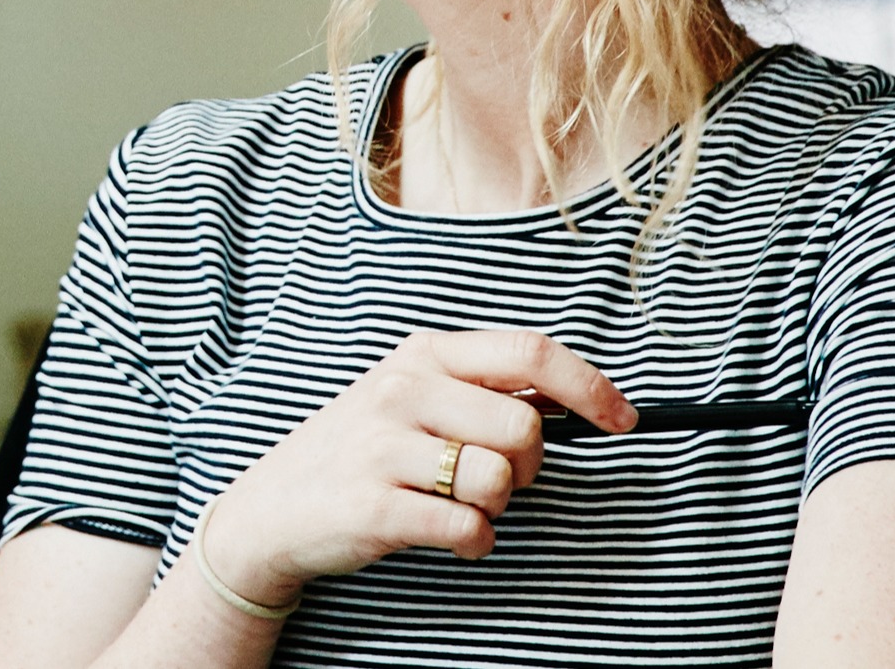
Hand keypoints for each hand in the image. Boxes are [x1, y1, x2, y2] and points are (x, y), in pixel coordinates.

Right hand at [195, 329, 629, 603]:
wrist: (271, 510)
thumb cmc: (359, 452)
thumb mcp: (409, 398)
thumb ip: (478, 391)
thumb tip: (570, 400)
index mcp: (423, 355)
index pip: (529, 353)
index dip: (590, 387)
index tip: (623, 421)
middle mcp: (403, 391)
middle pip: (525, 429)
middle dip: (529, 468)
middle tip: (497, 481)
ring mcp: (384, 448)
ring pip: (498, 481)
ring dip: (494, 508)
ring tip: (456, 505)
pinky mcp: (375, 506)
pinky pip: (470, 528)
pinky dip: (474, 542)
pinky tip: (446, 536)